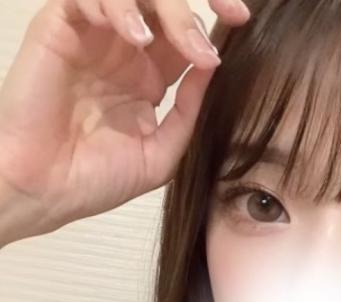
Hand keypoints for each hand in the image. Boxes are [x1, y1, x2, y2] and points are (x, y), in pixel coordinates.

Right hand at [0, 0, 249, 238]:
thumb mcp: (159, 155)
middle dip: (199, 9)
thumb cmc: (93, 179)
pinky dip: (116, 5)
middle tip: (229, 18)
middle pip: (166, 5)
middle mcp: (122, 52)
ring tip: (187, 46)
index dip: (214, 23)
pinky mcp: (60, 28)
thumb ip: (187, 114)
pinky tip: (134, 38)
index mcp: (147, 78)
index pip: (186, 34)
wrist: (44, 190)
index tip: (242, 23)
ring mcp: (93, 38)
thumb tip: (214, 70)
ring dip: (170, 10)